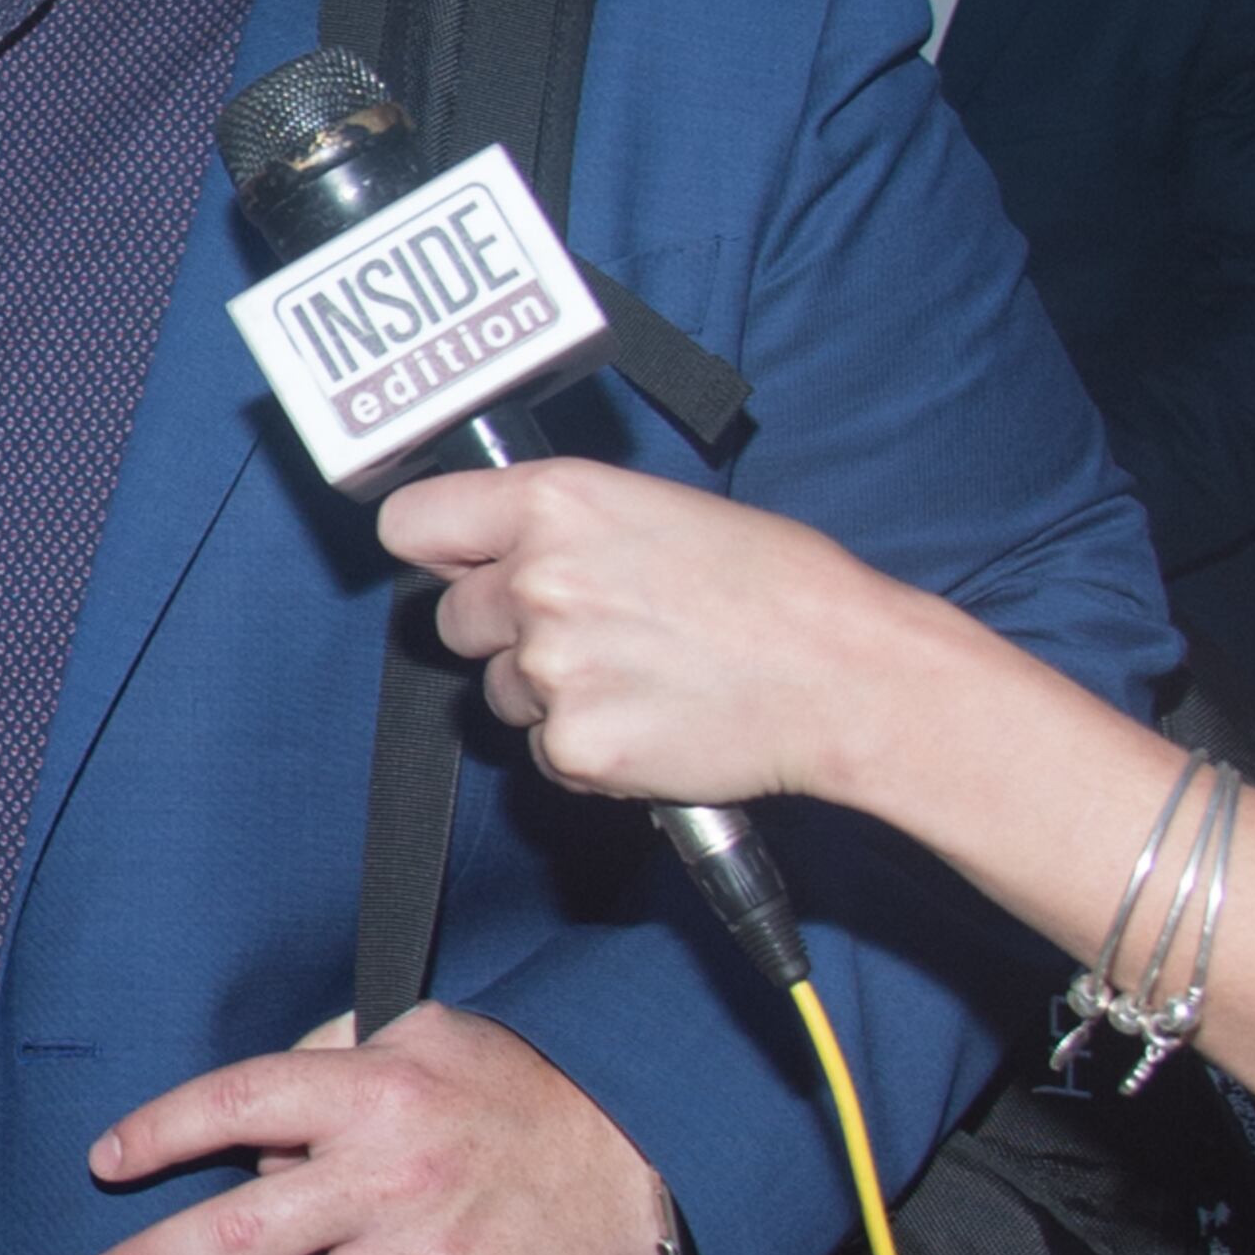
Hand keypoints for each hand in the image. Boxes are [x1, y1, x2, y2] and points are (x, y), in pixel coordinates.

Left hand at [81, 1001, 672, 1254]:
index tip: (107, 1163)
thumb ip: (333, 1054)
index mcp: (379, 1092)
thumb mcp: (431, 1034)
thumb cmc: (522, 1097)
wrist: (646, 1162)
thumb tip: (252, 1116)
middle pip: (233, 1235)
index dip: (157, 1135)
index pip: (236, 1105)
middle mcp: (394, 1177)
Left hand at [374, 456, 934, 816]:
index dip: (437, 547)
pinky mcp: (570, 748)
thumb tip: (502, 546)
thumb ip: (567, 525)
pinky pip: (541, 752)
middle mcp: (537, 580)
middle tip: (590, 630)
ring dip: (546, 691)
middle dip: (503, 630)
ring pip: (497, 691)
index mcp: (556, 502)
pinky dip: (584, 747)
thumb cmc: (777, 587)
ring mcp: (548, 669)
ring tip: (640, 674)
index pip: (413, 523)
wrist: (841, 675)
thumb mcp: (661, 510)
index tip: (457, 562)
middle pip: (450, 619)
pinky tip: (651, 719)